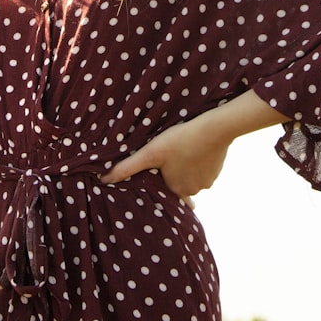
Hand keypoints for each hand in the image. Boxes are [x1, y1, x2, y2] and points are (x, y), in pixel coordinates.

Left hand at [102, 116, 230, 199]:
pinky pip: (204, 171)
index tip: (157, 173)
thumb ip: (127, 167)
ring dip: (186, 169)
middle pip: (178, 185)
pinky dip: (199, 164)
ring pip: (191, 178)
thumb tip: (103, 180)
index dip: (159, 181)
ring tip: (181, 153)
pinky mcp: (216, 171)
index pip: (163, 191)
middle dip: (173, 175)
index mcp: (176, 189)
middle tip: (169, 159)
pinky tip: (194, 152)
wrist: (214, 129)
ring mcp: (207, 182)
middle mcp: (193, 190)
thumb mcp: (151, 152)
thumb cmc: (180, 139)